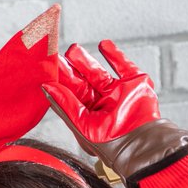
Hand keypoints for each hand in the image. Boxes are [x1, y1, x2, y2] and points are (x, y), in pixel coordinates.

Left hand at [42, 41, 187, 187]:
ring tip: (73, 49)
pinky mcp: (135, 84)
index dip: (61, 82)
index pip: (72, 95)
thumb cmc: (110, 143)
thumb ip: (65, 104)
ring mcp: (118, 93)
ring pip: (99, 72)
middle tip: (59, 56)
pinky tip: (103, 45)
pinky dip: (114, 55)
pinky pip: (124, 66)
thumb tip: (47, 87)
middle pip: (83, 82)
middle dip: (72, 70)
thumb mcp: (81, 124)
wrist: (140, 142)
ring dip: (86, 61)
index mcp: (88, 116)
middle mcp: (102, 105)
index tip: (50, 68)